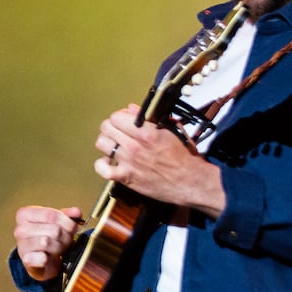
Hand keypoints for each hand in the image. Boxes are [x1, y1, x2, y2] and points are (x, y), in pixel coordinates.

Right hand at [13, 205, 84, 282]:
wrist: (42, 261)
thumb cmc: (50, 239)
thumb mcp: (58, 223)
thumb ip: (68, 216)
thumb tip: (76, 212)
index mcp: (25, 214)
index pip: (51, 215)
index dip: (67, 222)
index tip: (71, 228)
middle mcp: (20, 229)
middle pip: (54, 229)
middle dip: (65, 237)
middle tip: (65, 241)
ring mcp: (22, 245)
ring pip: (48, 242)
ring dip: (59, 248)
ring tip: (59, 249)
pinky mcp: (26, 261)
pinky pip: (43, 258)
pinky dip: (51, 260)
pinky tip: (50, 258)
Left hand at [94, 103, 225, 216]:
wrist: (190, 182)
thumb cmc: (184, 158)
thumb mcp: (172, 130)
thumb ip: (151, 118)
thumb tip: (133, 110)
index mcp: (146, 132)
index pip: (117, 117)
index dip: (120, 117)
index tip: (125, 120)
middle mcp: (135, 146)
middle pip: (106, 128)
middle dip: (111, 127)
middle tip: (118, 131)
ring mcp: (129, 162)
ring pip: (101, 144)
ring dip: (107, 142)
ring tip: (115, 145)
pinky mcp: (126, 177)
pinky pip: (102, 169)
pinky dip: (102, 164)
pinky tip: (109, 162)